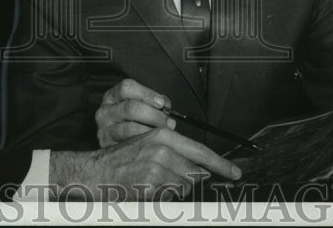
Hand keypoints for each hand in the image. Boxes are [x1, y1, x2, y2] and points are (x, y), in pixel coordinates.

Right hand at [51, 127, 241, 199]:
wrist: (96, 172)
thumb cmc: (124, 161)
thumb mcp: (150, 148)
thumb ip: (175, 155)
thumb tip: (200, 171)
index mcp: (164, 135)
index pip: (201, 151)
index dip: (221, 164)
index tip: (236, 172)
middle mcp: (163, 147)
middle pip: (195, 173)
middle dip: (188, 180)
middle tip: (166, 179)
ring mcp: (157, 166)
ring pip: (184, 186)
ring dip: (174, 189)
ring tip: (153, 183)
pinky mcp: (151, 184)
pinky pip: (170, 196)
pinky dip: (163, 197)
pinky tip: (148, 190)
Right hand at [95, 78, 174, 146]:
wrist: (115, 151)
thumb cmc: (133, 123)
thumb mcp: (139, 107)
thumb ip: (153, 104)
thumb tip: (166, 107)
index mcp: (112, 96)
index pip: (127, 88)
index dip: (147, 94)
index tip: (162, 103)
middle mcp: (105, 111)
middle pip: (131, 108)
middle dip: (154, 115)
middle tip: (169, 122)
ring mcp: (104, 130)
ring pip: (130, 128)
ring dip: (151, 131)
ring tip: (166, 135)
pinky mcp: (107, 148)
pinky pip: (128, 146)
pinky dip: (144, 145)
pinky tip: (155, 145)